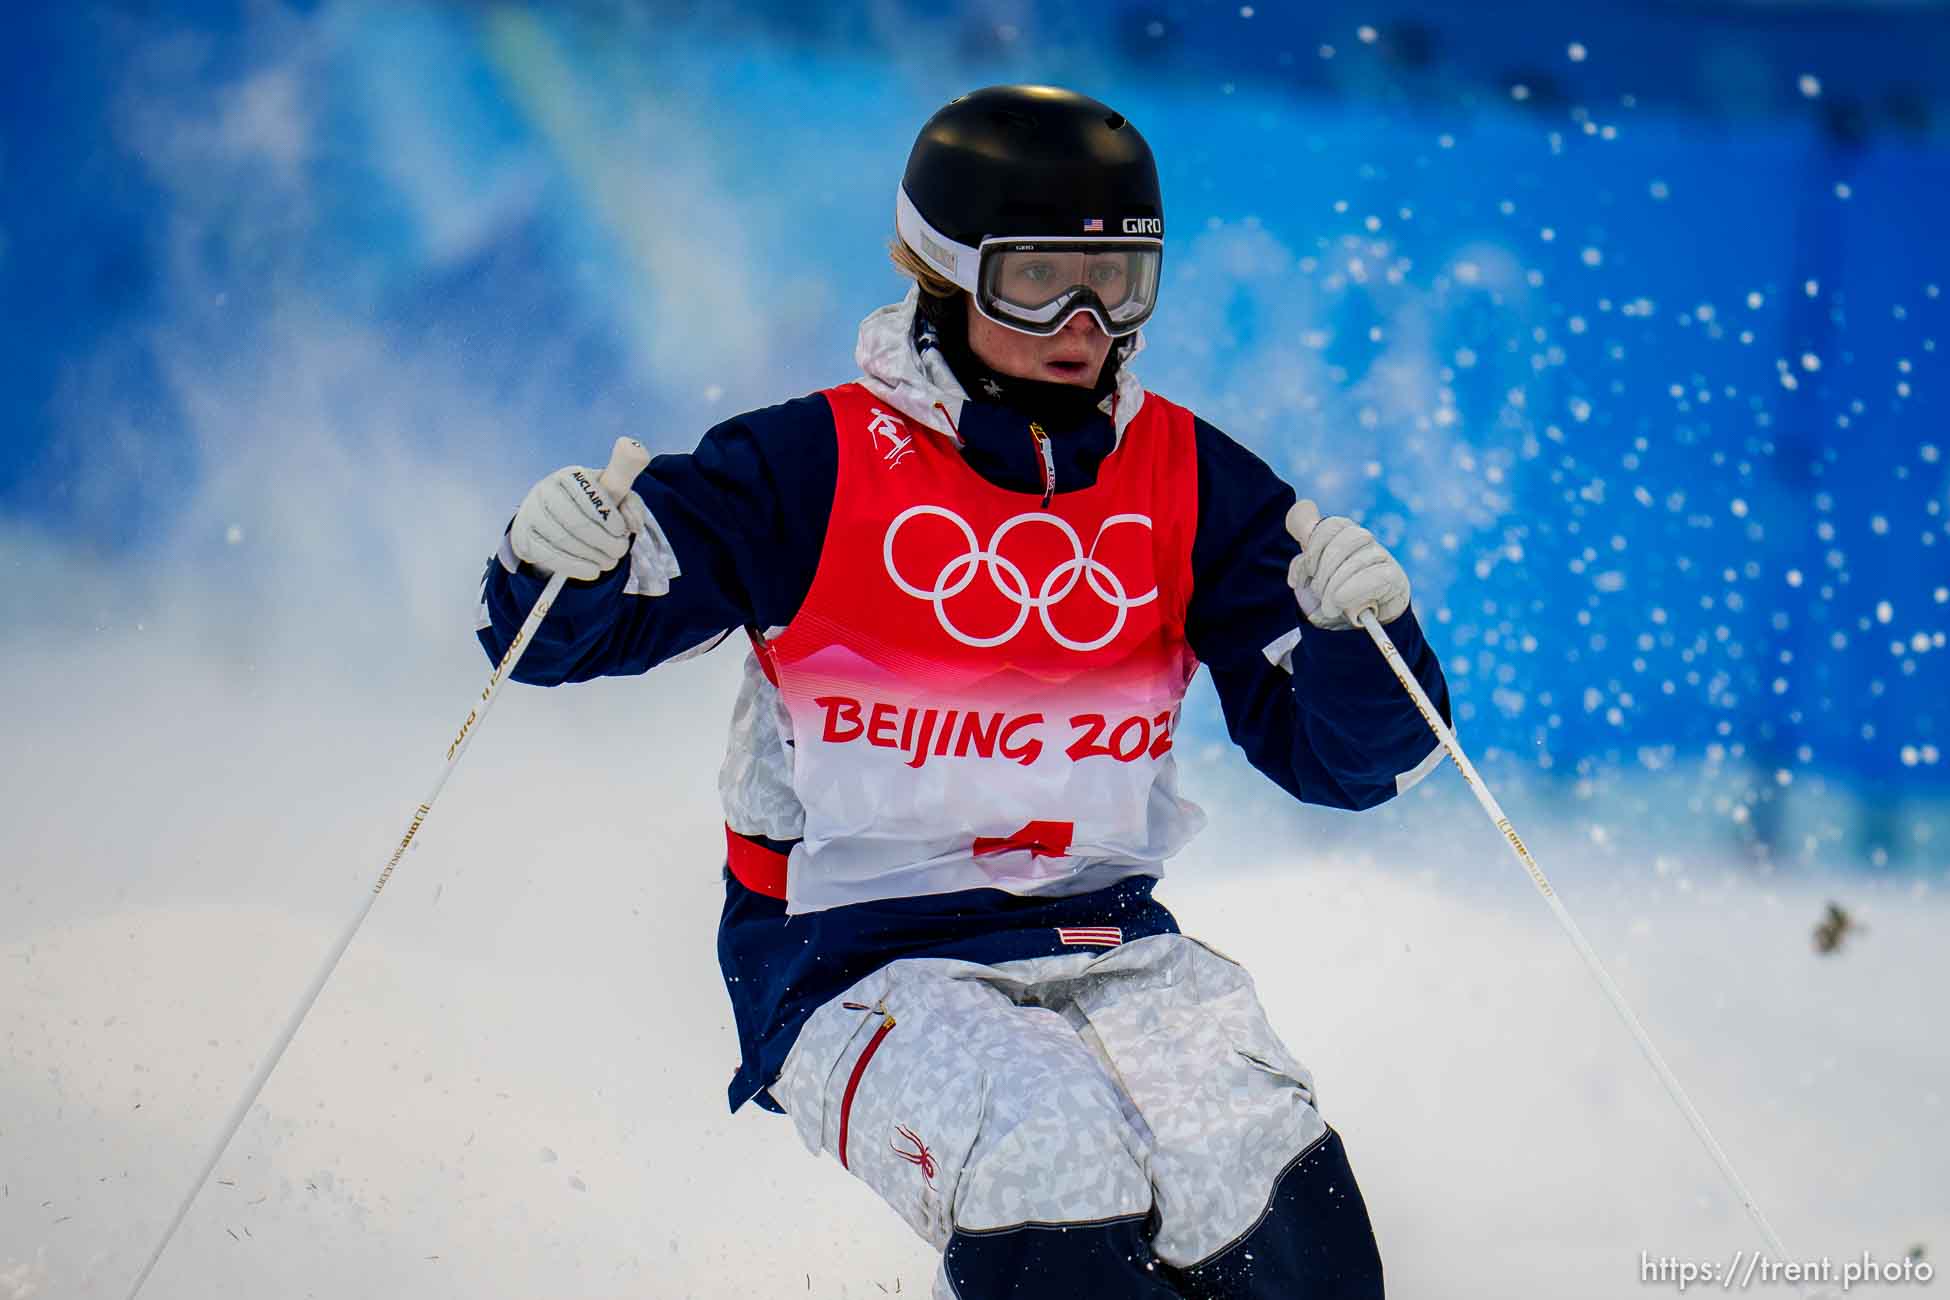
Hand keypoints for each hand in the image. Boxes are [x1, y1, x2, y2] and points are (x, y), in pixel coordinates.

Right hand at [510, 465, 651, 580]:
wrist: (553, 520)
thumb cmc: (590, 506)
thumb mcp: (614, 498)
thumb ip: (631, 503)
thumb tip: (633, 524)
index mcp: (569, 475)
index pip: (589, 494)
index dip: (609, 516)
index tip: (623, 532)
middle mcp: (545, 490)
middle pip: (576, 521)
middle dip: (604, 541)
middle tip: (620, 552)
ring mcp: (530, 513)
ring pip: (563, 540)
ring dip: (592, 556)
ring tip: (609, 563)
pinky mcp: (522, 536)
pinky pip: (548, 555)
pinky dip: (574, 567)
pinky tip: (592, 571)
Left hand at [1284, 499, 1410, 629]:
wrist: (1364, 621)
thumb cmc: (1336, 595)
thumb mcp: (1314, 579)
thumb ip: (1303, 564)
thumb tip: (1297, 568)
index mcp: (1341, 533)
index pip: (1328, 526)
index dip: (1314, 548)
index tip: (1309, 571)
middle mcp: (1363, 539)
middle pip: (1342, 541)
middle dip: (1325, 571)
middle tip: (1319, 594)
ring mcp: (1381, 555)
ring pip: (1358, 559)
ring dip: (1337, 587)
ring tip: (1330, 607)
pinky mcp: (1395, 576)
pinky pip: (1376, 577)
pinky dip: (1355, 591)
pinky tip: (1344, 601)